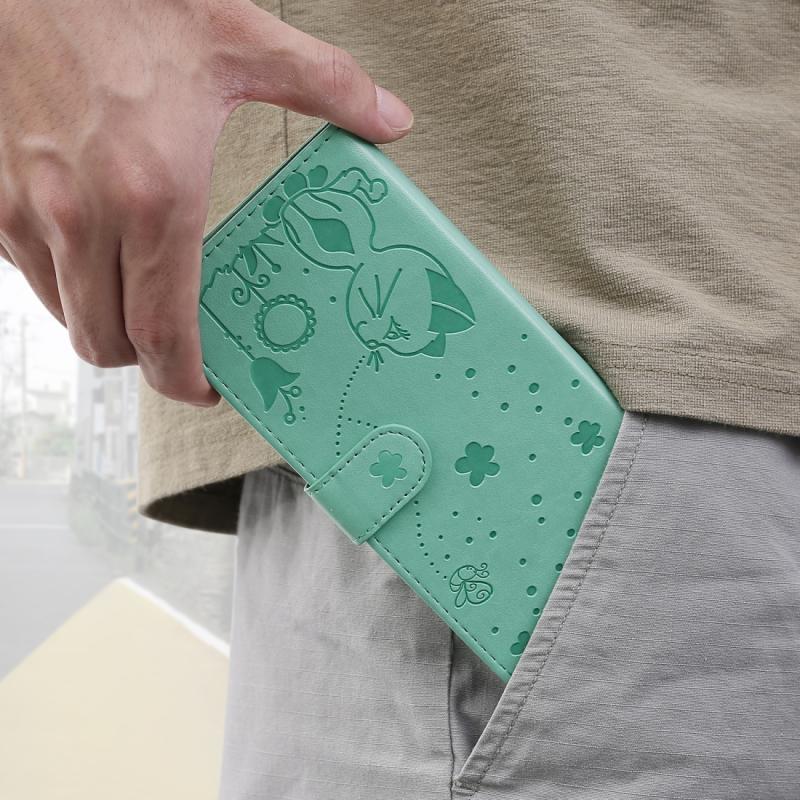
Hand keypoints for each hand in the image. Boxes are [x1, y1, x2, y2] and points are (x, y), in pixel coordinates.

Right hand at [0, 0, 413, 404]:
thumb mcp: (238, 40)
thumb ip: (327, 87)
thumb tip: (389, 120)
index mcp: (153, 195)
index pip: (163, 332)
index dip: (185, 378)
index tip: (205, 385)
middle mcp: (82, 215)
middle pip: (108, 342)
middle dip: (147, 360)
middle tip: (178, 347)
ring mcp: (26, 209)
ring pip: (65, 316)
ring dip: (103, 325)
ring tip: (137, 303)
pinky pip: (26, 274)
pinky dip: (62, 283)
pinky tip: (91, 254)